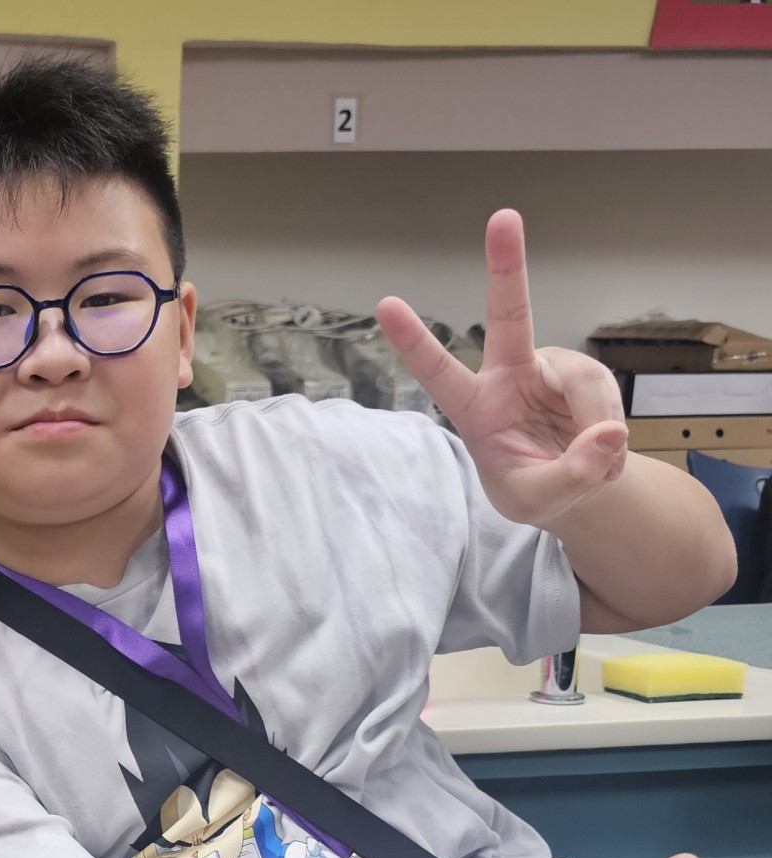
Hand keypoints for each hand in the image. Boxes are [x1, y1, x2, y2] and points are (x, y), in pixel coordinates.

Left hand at [376, 209, 627, 528]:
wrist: (574, 489)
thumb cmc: (534, 488)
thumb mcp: (538, 502)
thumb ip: (568, 476)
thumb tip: (606, 435)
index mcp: (474, 406)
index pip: (437, 370)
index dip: (414, 339)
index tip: (385, 304)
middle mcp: (510, 375)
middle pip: (511, 313)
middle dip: (507, 264)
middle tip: (502, 216)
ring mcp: (550, 370)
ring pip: (585, 383)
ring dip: (596, 426)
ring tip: (591, 462)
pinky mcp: (585, 375)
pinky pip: (608, 398)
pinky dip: (611, 433)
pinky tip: (603, 450)